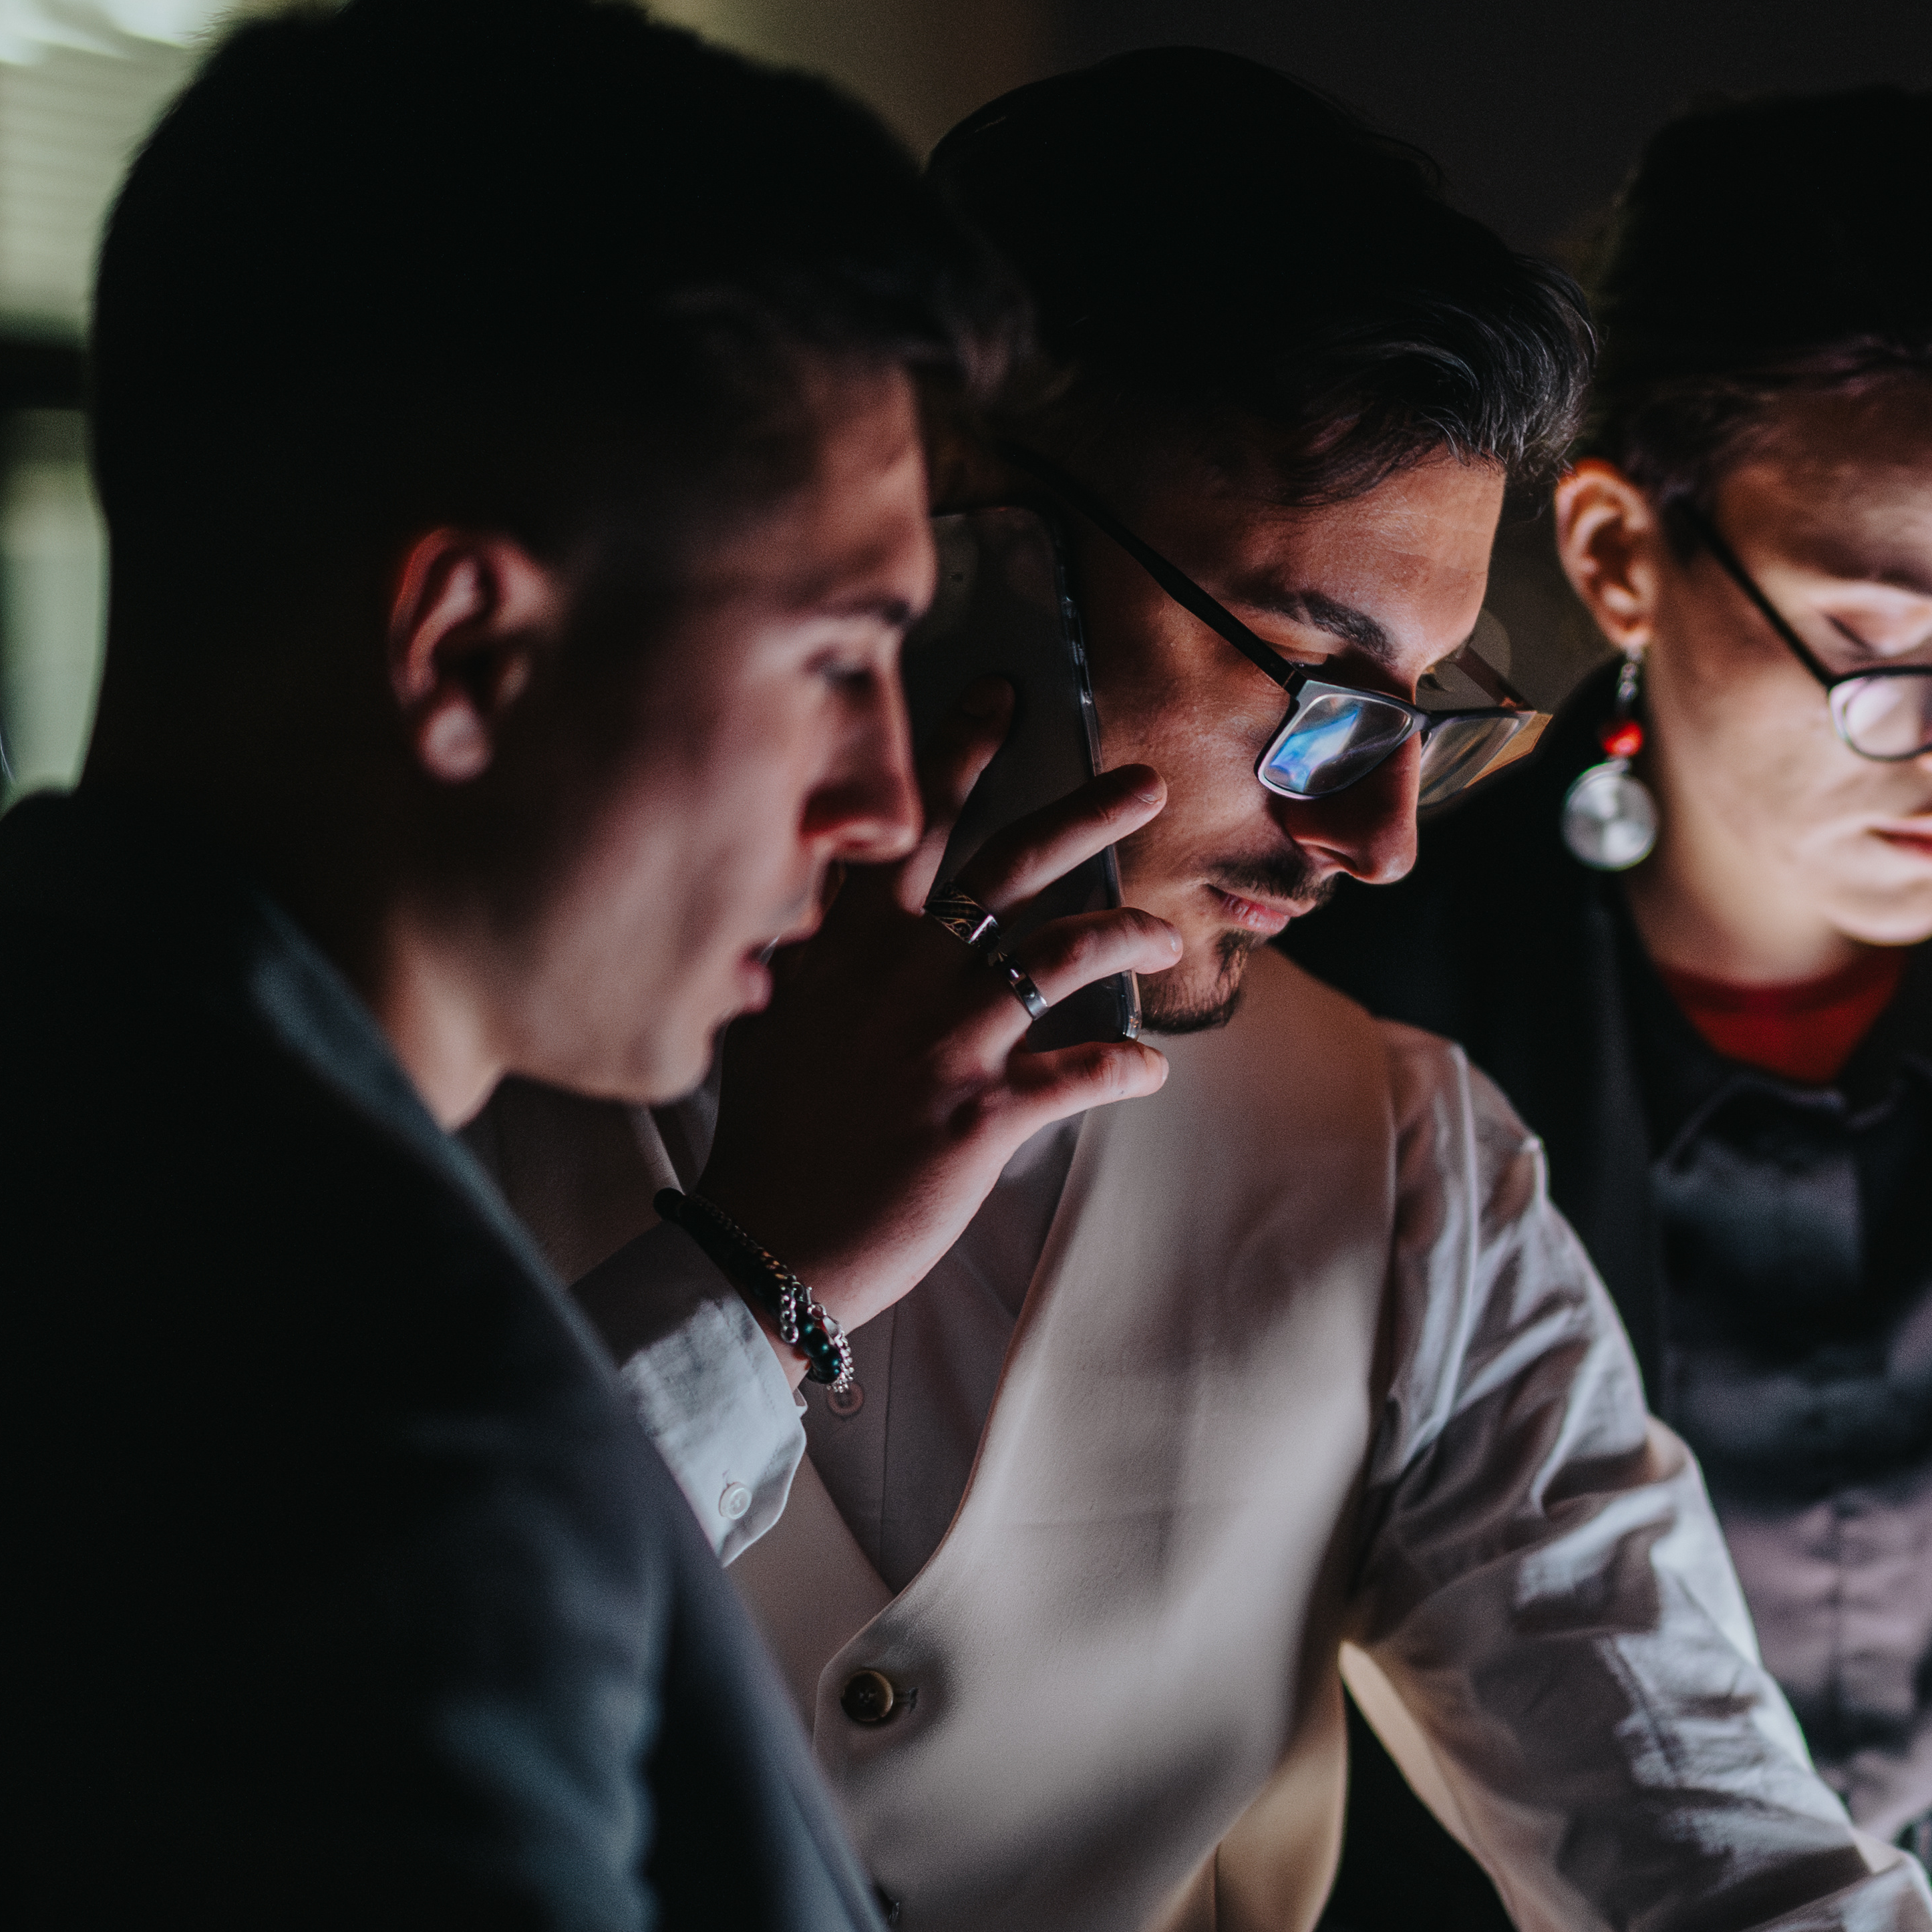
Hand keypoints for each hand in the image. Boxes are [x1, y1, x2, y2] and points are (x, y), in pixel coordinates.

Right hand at [692, 678, 1176, 1332]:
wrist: (766, 1238)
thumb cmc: (770, 1135)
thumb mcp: (770, 1017)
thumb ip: (807, 953)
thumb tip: (812, 908)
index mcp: (849, 942)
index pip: (911, 824)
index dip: (959, 753)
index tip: (1006, 692)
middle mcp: (902, 974)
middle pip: (1008, 865)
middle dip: (1085, 814)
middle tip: (1148, 780)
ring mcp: (943, 1041)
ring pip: (1061, 954)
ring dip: (1126, 935)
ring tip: (1165, 934)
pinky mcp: (979, 1114)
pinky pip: (1078, 1073)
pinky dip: (1123, 1066)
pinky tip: (1152, 1069)